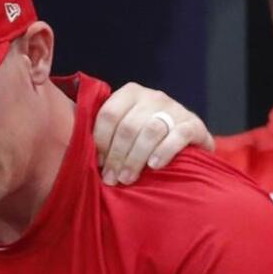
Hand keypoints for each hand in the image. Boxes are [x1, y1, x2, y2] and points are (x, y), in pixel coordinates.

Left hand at [92, 84, 212, 185]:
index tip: (98, 163)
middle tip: (111, 179)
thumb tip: (78, 150)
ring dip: (135, 158)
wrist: (190, 143)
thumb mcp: (127, 129)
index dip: (100, 141)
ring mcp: (175, 108)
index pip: (109, 114)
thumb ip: (108, 134)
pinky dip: (164, 151)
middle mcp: (153, 97)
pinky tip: (154, 166)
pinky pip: (178, 136)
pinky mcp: (193, 124)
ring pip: (151, 131)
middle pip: (128, 126)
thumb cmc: (148, 140)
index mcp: (131, 94)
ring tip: (127, 179)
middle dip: (117, 156)